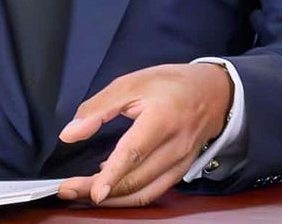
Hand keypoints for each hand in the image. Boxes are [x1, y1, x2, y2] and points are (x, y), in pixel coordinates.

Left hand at [56, 62, 232, 206]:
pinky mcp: (180, 173)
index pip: (134, 153)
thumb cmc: (171, 84)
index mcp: (162, 119)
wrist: (213, 93)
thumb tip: (69, 134)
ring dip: (112, 198)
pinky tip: (109, 185)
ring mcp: (180, 164)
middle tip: (68, 189)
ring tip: (82, 193)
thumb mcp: (131, 83)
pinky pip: (152, 192)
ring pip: (143, 192)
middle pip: (135, 179)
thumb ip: (98, 109)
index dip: (113, 175)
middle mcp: (175, 146)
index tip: (94, 192)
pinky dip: (129, 194)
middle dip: (99, 189)